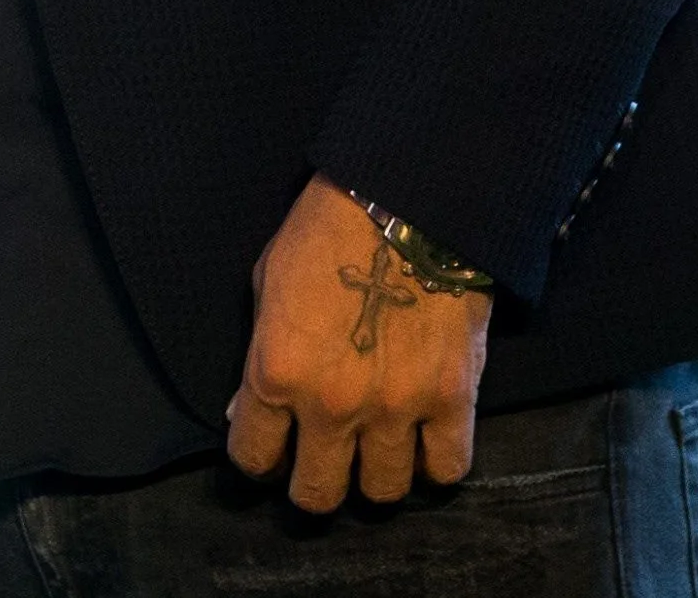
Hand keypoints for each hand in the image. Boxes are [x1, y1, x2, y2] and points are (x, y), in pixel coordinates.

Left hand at [225, 177, 493, 509]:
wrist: (407, 203)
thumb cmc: (325, 235)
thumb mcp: (267, 287)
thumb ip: (257, 358)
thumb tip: (244, 415)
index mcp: (276, 372)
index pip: (253, 456)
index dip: (259, 460)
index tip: (271, 452)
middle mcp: (331, 404)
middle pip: (318, 494)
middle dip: (314, 488)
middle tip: (322, 465)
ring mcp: (395, 408)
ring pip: (383, 492)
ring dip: (375, 479)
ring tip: (375, 454)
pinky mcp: (452, 400)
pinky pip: (447, 468)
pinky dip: (435, 465)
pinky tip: (424, 444)